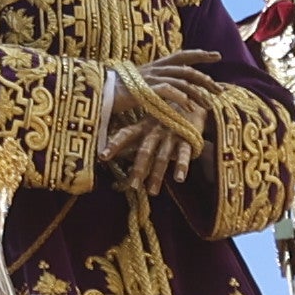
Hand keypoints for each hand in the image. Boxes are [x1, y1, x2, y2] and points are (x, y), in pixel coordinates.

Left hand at [95, 77, 207, 194]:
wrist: (192, 102)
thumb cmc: (163, 118)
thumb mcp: (146, 126)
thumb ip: (131, 141)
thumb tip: (108, 156)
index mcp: (142, 127)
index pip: (125, 134)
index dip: (114, 144)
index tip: (103, 157)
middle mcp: (155, 131)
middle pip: (145, 151)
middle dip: (138, 169)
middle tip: (132, 186)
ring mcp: (171, 134)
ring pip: (162, 156)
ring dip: (157, 175)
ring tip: (152, 192)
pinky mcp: (187, 137)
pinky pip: (184, 153)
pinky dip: (182, 166)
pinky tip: (179, 179)